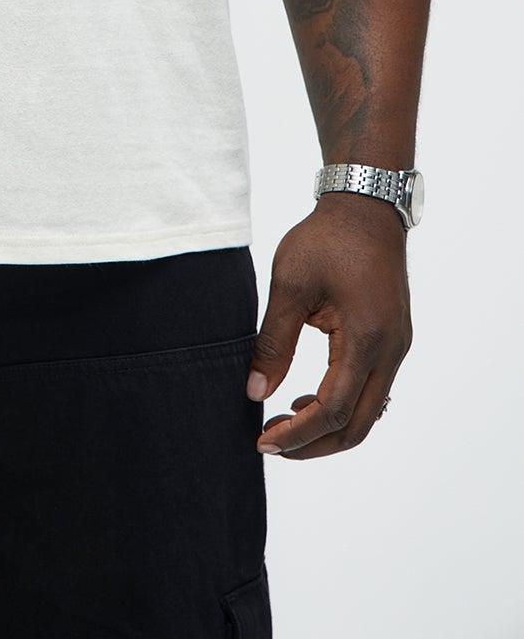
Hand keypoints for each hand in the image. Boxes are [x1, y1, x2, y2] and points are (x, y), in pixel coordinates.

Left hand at [244, 193, 411, 458]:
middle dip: (314, 443)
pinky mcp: (393, 340)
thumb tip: (255, 392)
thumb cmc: (327, 239)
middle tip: (271, 443)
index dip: (297, 434)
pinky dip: (343, 405)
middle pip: (357, 425)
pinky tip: (308, 397)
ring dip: (328, 426)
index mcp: (366, 339)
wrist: (366, 207)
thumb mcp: (290, 286)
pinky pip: (372, 390)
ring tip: (284, 422)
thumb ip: (273, 342)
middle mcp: (390, 351)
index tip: (263, 441)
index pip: (333, 410)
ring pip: (368, 412)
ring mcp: (397, 347)